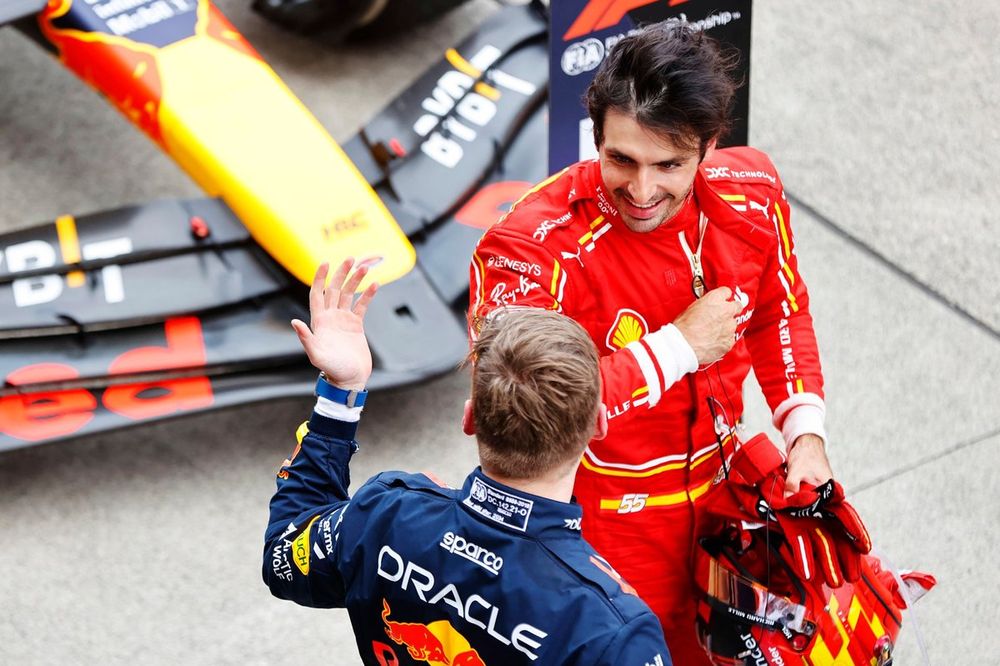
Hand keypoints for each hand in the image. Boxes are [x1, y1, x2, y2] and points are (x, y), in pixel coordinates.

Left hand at [291, 258, 377, 389]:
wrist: (349, 379)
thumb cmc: (332, 369)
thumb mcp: (316, 355)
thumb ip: (306, 338)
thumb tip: (295, 322)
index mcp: (319, 321)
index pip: (317, 294)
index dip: (320, 278)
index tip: (325, 263)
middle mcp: (331, 317)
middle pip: (334, 289)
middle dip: (341, 273)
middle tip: (350, 258)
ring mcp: (344, 320)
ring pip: (349, 294)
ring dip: (355, 280)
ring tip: (364, 268)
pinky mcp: (356, 325)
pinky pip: (362, 305)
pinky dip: (368, 294)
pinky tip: (375, 284)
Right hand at [673, 287, 740, 364]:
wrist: (684, 346)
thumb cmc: (683, 328)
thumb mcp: (690, 308)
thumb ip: (703, 306)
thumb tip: (704, 308)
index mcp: (714, 299)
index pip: (726, 292)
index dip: (723, 296)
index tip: (722, 299)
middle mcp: (725, 311)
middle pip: (737, 306)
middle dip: (731, 309)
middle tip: (723, 313)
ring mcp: (729, 327)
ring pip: (733, 324)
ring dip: (726, 326)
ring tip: (713, 331)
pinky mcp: (729, 341)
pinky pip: (731, 338)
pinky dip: (724, 339)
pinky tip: (714, 340)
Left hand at [706, 433, 870, 587]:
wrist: (800, 452)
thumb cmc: (804, 460)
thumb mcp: (798, 469)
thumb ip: (795, 484)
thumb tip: (794, 498)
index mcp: (831, 495)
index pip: (847, 516)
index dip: (856, 532)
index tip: (866, 548)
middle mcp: (828, 508)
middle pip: (841, 534)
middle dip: (848, 556)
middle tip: (853, 576)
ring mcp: (818, 514)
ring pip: (830, 540)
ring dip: (834, 560)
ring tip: (839, 581)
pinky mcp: (806, 518)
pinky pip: (811, 538)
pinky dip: (814, 553)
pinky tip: (818, 569)